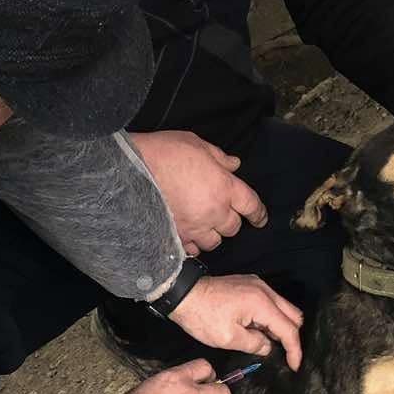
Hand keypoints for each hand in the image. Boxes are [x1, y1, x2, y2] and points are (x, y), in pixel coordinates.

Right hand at [130, 130, 267, 255]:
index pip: (252, 206)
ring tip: (205, 225)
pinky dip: (193, 245)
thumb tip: (233, 164)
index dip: (259, 214)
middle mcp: (214, 211)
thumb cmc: (165, 152)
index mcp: (225, 187)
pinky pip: (192, 249)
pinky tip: (189, 236)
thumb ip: (219, 157)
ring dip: (213, 235)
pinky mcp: (177, 235)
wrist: (133, 169)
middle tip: (222, 212)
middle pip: (233, 228)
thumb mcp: (198, 144)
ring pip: (214, 242)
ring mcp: (195, 227)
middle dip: (231, 221)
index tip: (260, 218)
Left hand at [170, 274, 303, 369]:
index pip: (289, 329)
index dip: (294, 350)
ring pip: (283, 307)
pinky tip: (260, 330)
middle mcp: (264, 290)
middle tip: (285, 355)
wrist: (183, 294)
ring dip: (280, 326)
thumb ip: (254, 344)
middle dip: (292, 336)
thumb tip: (267, 347)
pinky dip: (271, 317)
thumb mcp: (228, 338)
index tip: (294, 365)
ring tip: (269, 344)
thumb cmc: (201, 316)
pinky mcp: (249, 285)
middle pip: (293, 315)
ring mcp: (257, 285)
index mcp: (261, 303)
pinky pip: (270, 302)